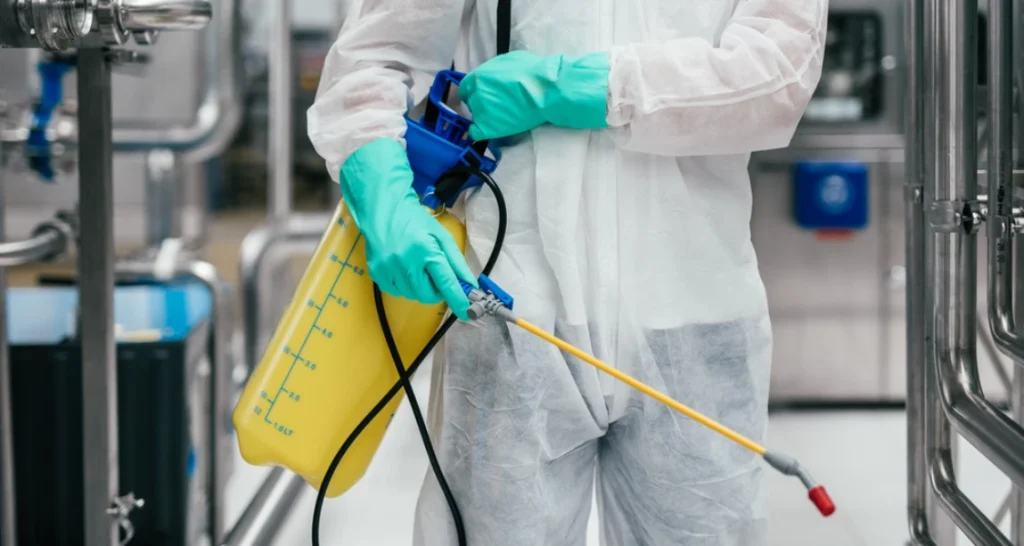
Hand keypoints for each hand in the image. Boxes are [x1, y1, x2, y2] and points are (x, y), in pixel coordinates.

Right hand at [340, 139, 475, 319]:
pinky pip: (397, 292)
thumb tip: (469, 285)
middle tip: (437, 277)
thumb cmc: (416, 222)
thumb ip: (457, 262)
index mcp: (426, 251)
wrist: (383, 210)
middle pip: (428, 295)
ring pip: (413, 296)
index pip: (446, 283)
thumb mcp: (442, 237)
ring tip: (418, 268)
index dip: (458, 300)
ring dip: (420, 288)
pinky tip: (405, 270)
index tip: (467, 312)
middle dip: (437, 292)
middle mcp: (406, 263)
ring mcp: (389, 270)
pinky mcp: (377, 274)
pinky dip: (405, 286)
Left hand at [459, 50, 610, 140]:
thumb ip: (495, 70)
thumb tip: (494, 74)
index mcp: (478, 76)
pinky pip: (476, 133)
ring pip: (477, 117)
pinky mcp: (487, 127)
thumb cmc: (532, 72)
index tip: (484, 96)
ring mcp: (480, 111)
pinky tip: (492, 129)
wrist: (544, 90)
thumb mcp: (508, 60)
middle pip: (472, 102)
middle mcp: (475, 93)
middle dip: (483, 104)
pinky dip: (481, 132)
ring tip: (504, 116)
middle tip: (499, 106)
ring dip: (487, 117)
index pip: (466, 88)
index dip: (475, 92)